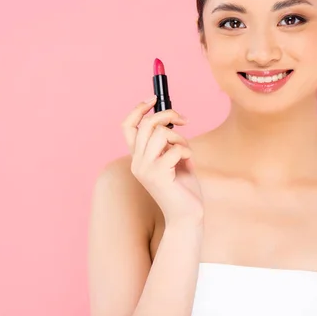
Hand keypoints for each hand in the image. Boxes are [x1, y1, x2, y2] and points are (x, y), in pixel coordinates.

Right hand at [122, 96, 202, 225]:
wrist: (187, 216)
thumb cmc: (183, 188)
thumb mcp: (174, 159)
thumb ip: (168, 142)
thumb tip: (172, 118)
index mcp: (138, 157)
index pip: (127, 127)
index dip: (138, 109)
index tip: (153, 99)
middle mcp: (137, 162)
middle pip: (146, 125)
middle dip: (167, 115)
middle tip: (184, 120)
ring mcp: (145, 169)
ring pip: (161, 134)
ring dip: (180, 138)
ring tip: (186, 152)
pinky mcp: (158, 175)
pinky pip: (174, 149)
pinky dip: (186, 151)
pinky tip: (189, 163)